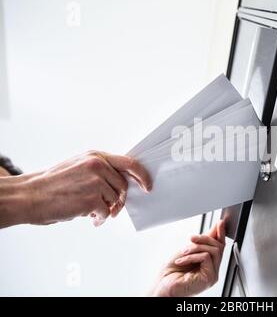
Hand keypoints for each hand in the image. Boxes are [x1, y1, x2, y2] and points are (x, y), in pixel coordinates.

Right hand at [22, 151, 150, 225]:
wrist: (31, 195)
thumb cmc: (53, 183)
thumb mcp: (78, 166)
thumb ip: (100, 170)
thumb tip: (120, 182)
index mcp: (95, 156)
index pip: (129, 163)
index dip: (142, 175)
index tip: (147, 186)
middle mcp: (98, 165)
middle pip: (123, 186)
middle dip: (119, 200)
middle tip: (113, 208)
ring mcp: (96, 181)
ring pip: (115, 200)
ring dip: (106, 210)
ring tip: (93, 212)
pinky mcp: (92, 198)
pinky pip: (106, 212)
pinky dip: (100, 218)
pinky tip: (90, 218)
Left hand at [151, 220, 225, 296]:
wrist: (161, 287)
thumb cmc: (170, 273)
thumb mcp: (187, 251)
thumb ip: (202, 241)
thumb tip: (215, 228)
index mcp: (208, 264)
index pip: (220, 246)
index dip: (221, 233)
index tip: (219, 223)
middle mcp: (212, 270)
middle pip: (218, 247)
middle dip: (204, 238)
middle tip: (191, 238)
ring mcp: (212, 275)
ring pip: (214, 251)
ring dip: (196, 247)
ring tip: (183, 252)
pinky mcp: (209, 278)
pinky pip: (206, 257)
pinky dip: (192, 256)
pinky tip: (182, 260)